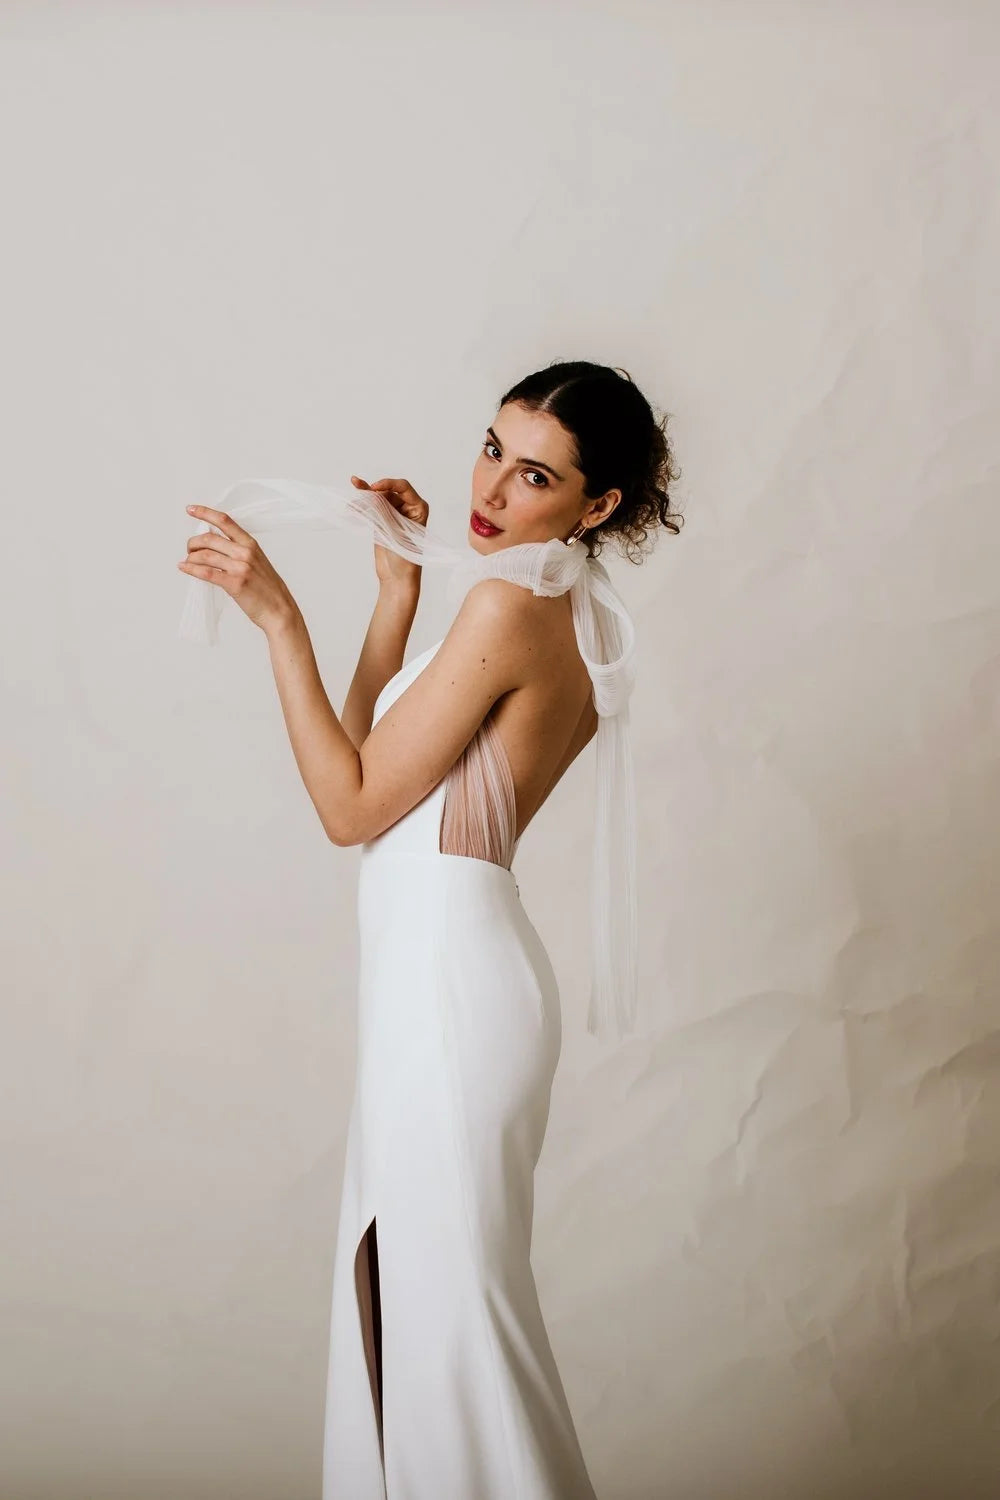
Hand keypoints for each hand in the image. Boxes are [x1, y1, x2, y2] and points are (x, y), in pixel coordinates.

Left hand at [178, 505, 298, 633]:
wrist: (279, 610)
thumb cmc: (267, 588)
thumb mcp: (257, 561)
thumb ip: (238, 550)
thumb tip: (212, 542)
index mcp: (251, 544)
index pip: (224, 521)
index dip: (205, 513)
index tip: (190, 509)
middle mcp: (245, 552)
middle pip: (209, 539)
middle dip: (193, 543)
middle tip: (189, 550)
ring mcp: (240, 568)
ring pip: (205, 555)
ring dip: (191, 557)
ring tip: (187, 561)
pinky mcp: (234, 584)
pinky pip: (206, 573)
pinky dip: (191, 569)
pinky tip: (183, 567)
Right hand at [350, 474, 426, 589]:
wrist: (398, 579)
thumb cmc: (405, 559)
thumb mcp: (396, 531)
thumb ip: (384, 512)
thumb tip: (370, 495)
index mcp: (419, 509)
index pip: (404, 488)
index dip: (388, 484)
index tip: (374, 488)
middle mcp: (408, 509)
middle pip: (388, 491)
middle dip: (373, 491)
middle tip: (358, 491)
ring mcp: (394, 515)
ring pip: (378, 499)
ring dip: (365, 496)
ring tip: (353, 488)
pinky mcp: (382, 522)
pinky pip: (371, 509)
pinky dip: (362, 507)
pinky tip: (352, 503)